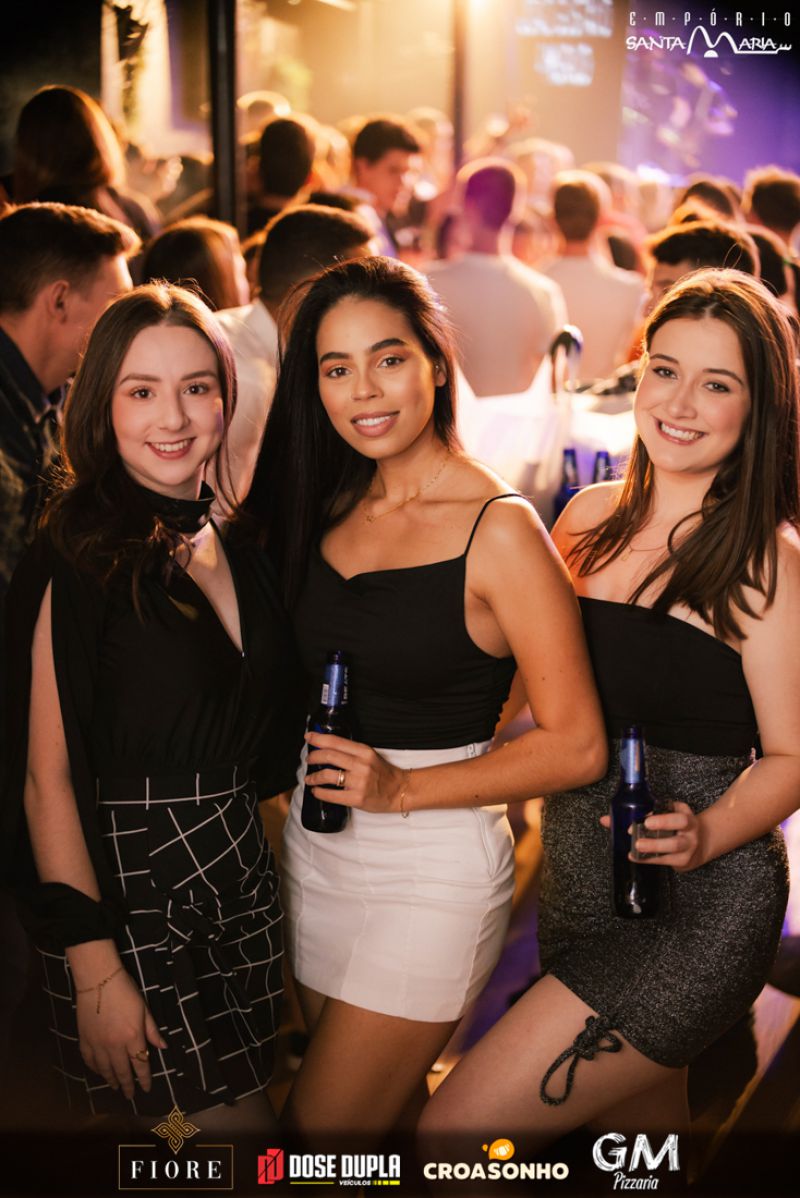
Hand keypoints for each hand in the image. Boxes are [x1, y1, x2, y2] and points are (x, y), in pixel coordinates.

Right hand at [76, 969, 167, 1099]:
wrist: (98, 980)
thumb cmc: (125, 991)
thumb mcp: (144, 1009)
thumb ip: (151, 1030)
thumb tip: (162, 1046)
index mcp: (132, 1037)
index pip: (140, 1064)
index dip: (144, 1079)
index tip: (146, 1089)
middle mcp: (115, 1046)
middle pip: (122, 1071)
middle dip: (127, 1085)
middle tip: (130, 1095)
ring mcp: (98, 1044)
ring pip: (105, 1069)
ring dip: (111, 1080)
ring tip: (116, 1087)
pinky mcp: (85, 1040)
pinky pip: (90, 1061)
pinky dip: (95, 1069)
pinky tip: (99, 1072)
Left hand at [304, 732, 404, 812]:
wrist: (400, 790)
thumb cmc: (384, 773)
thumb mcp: (370, 756)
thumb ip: (352, 752)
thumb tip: (328, 749)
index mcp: (364, 752)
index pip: (336, 741)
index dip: (319, 738)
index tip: (308, 737)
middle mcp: (361, 765)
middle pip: (329, 756)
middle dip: (313, 757)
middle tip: (309, 759)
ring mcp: (358, 782)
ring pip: (327, 775)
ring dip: (313, 777)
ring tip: (309, 778)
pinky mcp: (356, 798)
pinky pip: (332, 795)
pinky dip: (320, 792)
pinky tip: (316, 791)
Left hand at [598, 801, 705, 871]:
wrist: (702, 844)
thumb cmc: (676, 826)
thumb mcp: (665, 815)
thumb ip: (639, 815)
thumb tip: (606, 820)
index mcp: (684, 813)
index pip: (676, 809)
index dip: (662, 815)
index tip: (645, 819)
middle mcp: (690, 828)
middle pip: (680, 824)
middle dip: (661, 824)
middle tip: (641, 828)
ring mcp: (689, 845)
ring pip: (674, 845)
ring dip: (654, 846)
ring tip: (637, 847)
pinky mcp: (684, 861)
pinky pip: (666, 860)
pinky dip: (649, 859)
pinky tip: (636, 857)